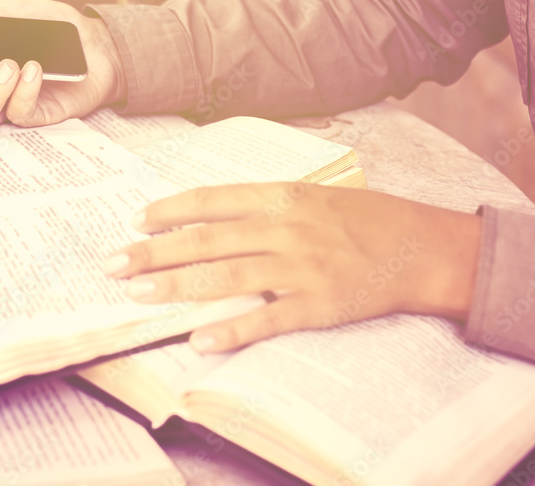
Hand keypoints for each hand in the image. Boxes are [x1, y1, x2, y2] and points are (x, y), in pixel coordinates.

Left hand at [103, 183, 481, 352]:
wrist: (421, 247)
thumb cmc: (363, 218)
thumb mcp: (312, 195)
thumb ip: (264, 204)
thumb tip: (212, 215)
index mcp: (281, 197)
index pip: (211, 201)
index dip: (169, 211)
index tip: (136, 220)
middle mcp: (284, 229)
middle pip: (206, 240)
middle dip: (154, 252)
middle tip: (113, 263)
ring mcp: (300, 267)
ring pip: (226, 277)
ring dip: (177, 287)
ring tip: (138, 295)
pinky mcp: (318, 304)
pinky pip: (268, 319)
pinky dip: (233, 330)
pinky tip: (200, 340)